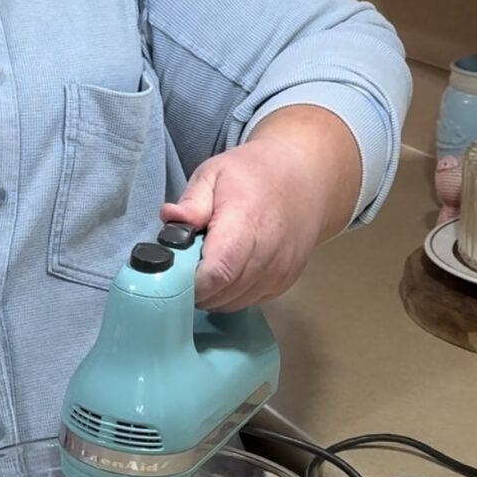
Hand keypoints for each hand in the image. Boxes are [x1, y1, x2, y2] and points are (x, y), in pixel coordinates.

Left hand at [162, 106, 360, 310]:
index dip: (189, 282)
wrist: (307, 179)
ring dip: (213, 294)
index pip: (216, 272)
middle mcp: (267, 253)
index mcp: (244, 223)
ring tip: (204, 268)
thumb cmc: (254, 174)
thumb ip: (193, 201)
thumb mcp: (215, 174)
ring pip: (234, 302)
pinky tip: (227, 273)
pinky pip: (250, 301)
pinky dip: (232, 294)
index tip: (171, 273)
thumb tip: (168, 218)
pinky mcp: (286, 281)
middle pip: (222, 293)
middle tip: (183, 270)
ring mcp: (280, 271)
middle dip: (195, 289)